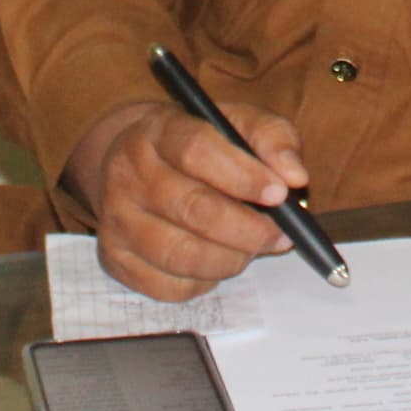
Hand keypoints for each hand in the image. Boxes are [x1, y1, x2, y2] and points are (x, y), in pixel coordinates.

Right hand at [61, 97, 309, 300]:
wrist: (138, 164)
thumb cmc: (200, 146)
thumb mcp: (238, 123)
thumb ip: (272, 138)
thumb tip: (294, 176)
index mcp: (159, 130)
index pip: (197, 151)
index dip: (243, 176)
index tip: (280, 194)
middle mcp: (129, 173)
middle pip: (192, 209)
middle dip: (248, 228)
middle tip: (281, 234)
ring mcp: (117, 219)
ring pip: (181, 254)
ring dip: (231, 259)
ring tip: (252, 248)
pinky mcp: (116, 259)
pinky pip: (170, 286)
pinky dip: (205, 281)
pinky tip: (217, 261)